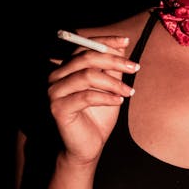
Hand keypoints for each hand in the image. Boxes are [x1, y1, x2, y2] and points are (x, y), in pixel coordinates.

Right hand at [47, 36, 138, 164]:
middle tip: (134, 67)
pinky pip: (86, 96)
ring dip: (113, 82)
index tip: (126, 41)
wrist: (89, 147)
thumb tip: (121, 46)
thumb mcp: (109, 87)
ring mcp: (54, 92)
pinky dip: (106, 97)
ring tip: (129, 92)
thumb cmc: (98, 116)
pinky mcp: (58, 108)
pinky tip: (119, 101)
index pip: (84, 46)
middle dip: (114, 61)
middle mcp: (55, 76)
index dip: (105, 42)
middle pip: (86, 58)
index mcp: (66, 68)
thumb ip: (111, 68)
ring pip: (87, 76)